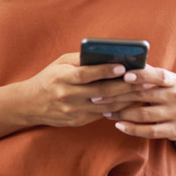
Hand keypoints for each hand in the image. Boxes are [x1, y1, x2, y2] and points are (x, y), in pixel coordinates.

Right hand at [22, 53, 151, 128]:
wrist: (30, 104)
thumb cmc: (48, 78)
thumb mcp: (59, 64)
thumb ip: (80, 60)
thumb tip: (107, 54)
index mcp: (62, 78)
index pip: (86, 74)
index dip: (105, 71)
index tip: (123, 67)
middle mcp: (67, 96)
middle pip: (101, 92)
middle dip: (125, 86)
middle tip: (145, 80)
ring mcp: (73, 111)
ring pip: (106, 106)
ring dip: (127, 99)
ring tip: (144, 91)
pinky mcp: (78, 121)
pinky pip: (102, 114)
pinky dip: (118, 108)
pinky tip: (131, 102)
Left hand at [95, 65, 175, 140]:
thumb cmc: (161, 93)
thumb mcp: (157, 82)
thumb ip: (142, 72)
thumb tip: (116, 61)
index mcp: (172, 80)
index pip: (158, 75)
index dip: (142, 75)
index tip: (124, 75)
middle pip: (144, 95)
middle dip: (118, 95)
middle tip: (98, 96)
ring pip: (143, 114)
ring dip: (121, 113)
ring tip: (105, 111)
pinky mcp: (175, 131)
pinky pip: (149, 131)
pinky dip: (132, 129)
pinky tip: (118, 125)